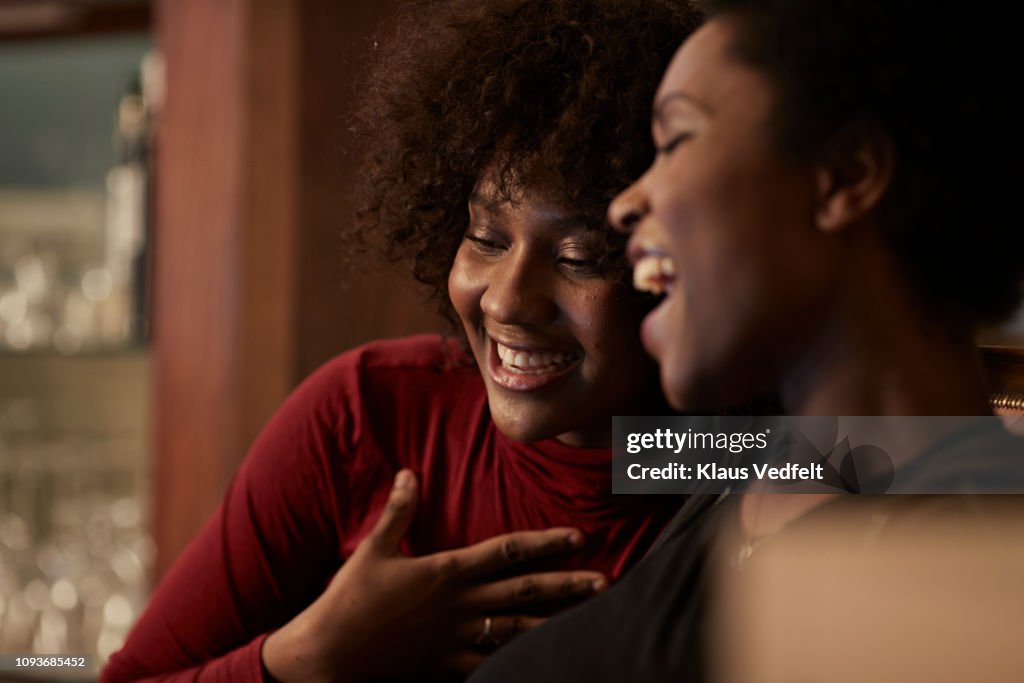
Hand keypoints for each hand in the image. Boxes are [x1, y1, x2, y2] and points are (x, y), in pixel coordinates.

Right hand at [262, 469, 607, 681]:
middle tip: (605, 582)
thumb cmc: (350, 597)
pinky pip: (491, 664)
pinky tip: (544, 662)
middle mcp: (460, 604)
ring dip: (555, 621)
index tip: (578, 536)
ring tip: (587, 620)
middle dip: (567, 585)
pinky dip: (519, 663)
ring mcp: (456, 637)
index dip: (545, 542)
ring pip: (517, 628)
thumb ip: (399, 511)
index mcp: (446, 570)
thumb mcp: (374, 548)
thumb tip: (410, 472)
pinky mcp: (447, 665)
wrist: (330, 652)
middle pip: (524, 591)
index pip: (507, 551)